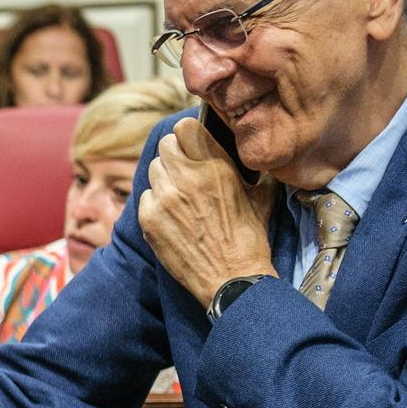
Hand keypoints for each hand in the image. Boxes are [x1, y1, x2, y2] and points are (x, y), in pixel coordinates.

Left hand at [139, 116, 279, 309]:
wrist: (232, 280)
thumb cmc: (250, 239)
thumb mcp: (261, 197)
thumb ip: (253, 172)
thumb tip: (253, 156)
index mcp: (215, 166)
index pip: (185, 127)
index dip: (188, 136)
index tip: (192, 146)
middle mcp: (187, 177)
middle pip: (165, 145)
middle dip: (175, 156)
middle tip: (185, 173)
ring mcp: (165, 197)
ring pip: (153, 169)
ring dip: (164, 179)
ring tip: (179, 197)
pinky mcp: (149, 219)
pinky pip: (145, 196)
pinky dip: (155, 204)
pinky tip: (171, 218)